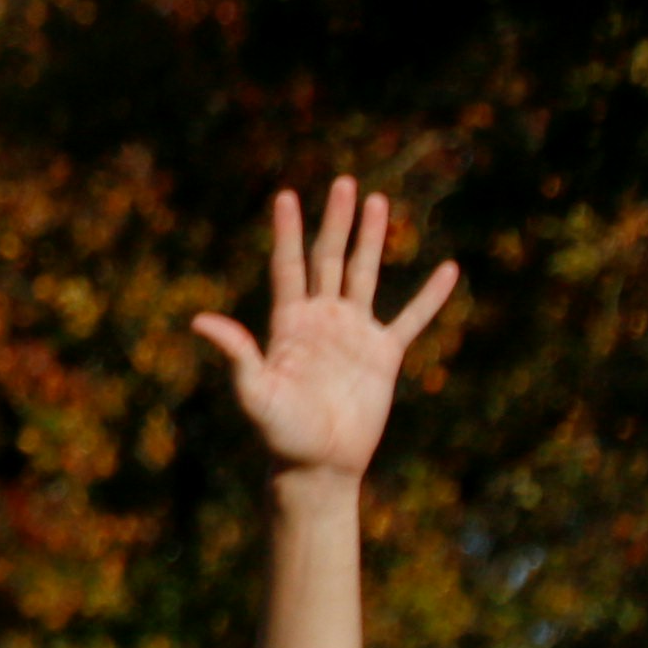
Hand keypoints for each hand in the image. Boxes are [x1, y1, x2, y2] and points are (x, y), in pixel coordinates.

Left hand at [191, 178, 457, 485]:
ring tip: (380, 202)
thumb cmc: (281, 433)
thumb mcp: (255, 392)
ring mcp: (354, 333)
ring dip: (373, 239)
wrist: (319, 464)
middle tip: (343, 183)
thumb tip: (200, 322)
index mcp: (288, 323)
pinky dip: (430, 296)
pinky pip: (412, 318)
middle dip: (335, 221)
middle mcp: (321, 319)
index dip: (286, 232)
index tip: (284, 195)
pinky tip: (447, 269)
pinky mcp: (383, 355)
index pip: (287, 265)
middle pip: (329, 258)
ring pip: (366, 275)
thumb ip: (237, 354)